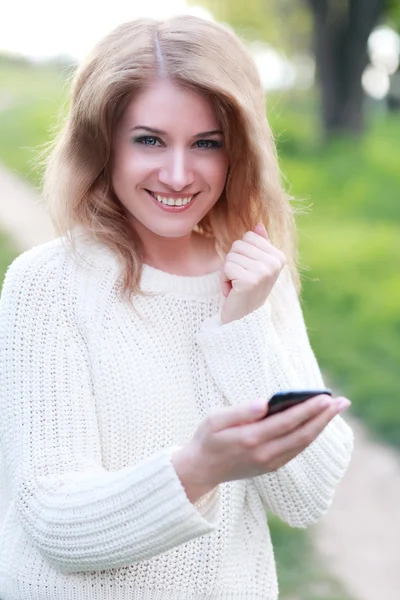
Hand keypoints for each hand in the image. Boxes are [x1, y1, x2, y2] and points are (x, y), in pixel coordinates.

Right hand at [172, 394, 350, 500]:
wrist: (201, 470)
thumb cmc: (207, 439)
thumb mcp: (214, 420)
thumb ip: (239, 412)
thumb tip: (263, 404)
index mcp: (250, 439)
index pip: (287, 422)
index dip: (308, 410)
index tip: (325, 397)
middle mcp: (264, 454)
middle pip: (302, 435)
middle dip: (324, 417)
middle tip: (342, 402)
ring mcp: (269, 463)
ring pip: (303, 444)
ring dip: (321, 426)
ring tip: (335, 409)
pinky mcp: (271, 466)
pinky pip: (296, 449)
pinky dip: (310, 435)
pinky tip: (317, 422)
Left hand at [220, 223, 285, 324]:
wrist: (244, 318)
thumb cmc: (247, 289)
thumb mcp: (255, 265)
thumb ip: (259, 245)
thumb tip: (258, 225)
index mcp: (278, 256)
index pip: (249, 236)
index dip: (242, 253)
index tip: (248, 270)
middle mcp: (274, 263)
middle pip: (238, 244)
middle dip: (233, 262)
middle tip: (241, 279)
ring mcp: (263, 272)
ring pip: (231, 256)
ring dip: (228, 272)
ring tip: (237, 286)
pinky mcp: (250, 281)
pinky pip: (226, 267)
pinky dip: (224, 280)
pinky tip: (233, 292)